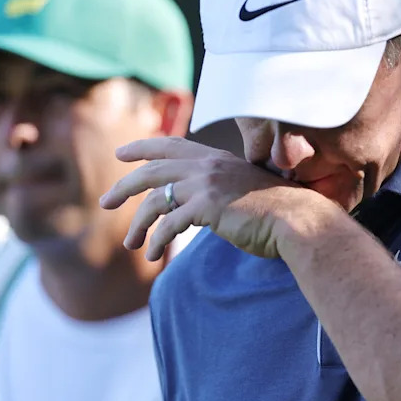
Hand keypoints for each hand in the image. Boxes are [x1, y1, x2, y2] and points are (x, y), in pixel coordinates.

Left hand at [99, 137, 330, 260]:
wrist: (296, 218)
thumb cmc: (275, 211)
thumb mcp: (241, 189)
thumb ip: (216, 189)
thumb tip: (195, 207)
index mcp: (215, 158)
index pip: (171, 146)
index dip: (143, 148)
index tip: (122, 154)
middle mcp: (207, 165)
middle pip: (152, 171)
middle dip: (124, 188)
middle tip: (105, 203)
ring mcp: (205, 184)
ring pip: (155, 201)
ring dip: (138, 224)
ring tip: (131, 245)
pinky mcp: (206, 207)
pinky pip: (168, 225)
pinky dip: (156, 240)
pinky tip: (152, 253)